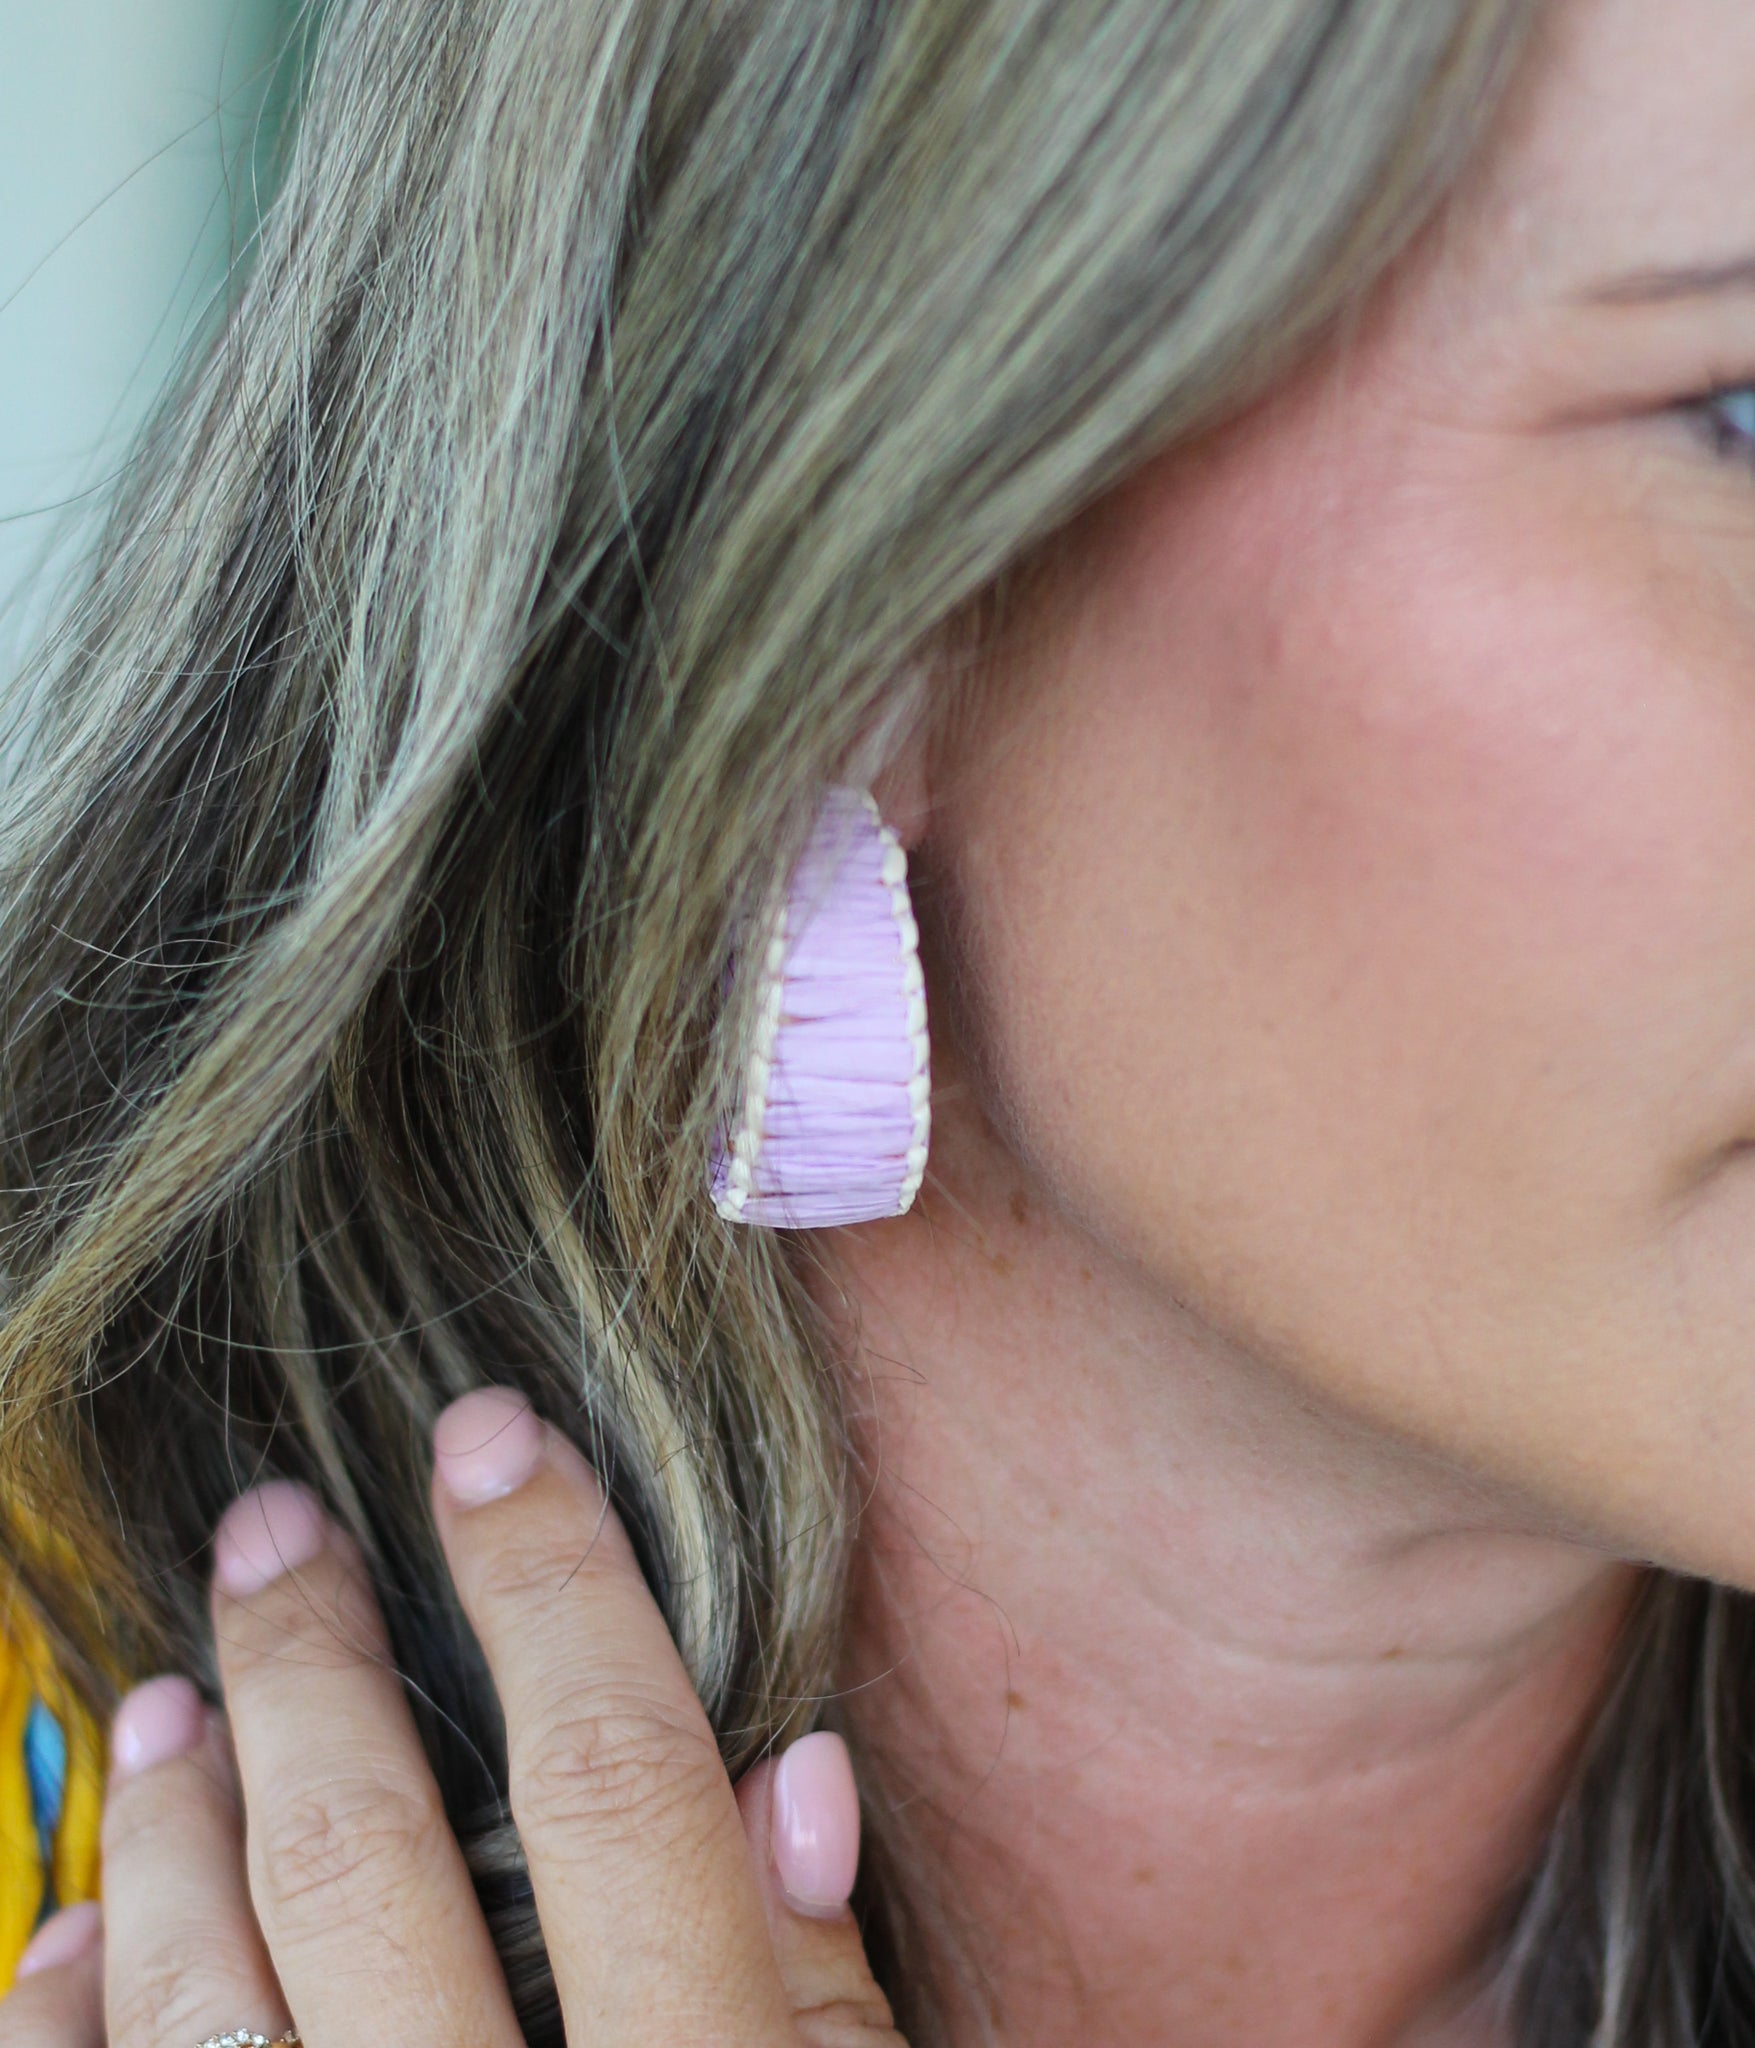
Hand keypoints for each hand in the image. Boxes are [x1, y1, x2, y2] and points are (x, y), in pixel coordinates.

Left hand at [0, 1388, 904, 2047]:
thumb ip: (827, 2006)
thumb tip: (796, 1777)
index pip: (617, 1790)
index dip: (555, 1586)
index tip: (498, 1441)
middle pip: (365, 1866)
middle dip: (310, 1664)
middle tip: (270, 1530)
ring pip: (199, 2010)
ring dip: (169, 1827)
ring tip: (167, 1701)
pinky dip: (71, 2032)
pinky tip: (70, 1948)